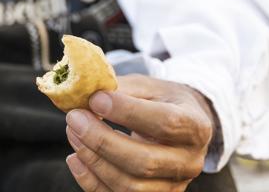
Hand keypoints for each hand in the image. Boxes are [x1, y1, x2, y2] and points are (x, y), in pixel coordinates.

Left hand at [65, 74, 215, 191]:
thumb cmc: (160, 102)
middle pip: (144, 162)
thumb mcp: (148, 87)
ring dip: (93, 160)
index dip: (127, 112)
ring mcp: (172, 186)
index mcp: (196, 126)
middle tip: (74, 118)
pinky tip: (75, 158)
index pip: (166, 122)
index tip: (96, 99)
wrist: (179, 126)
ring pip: (129, 185)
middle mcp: (189, 162)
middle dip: (102, 141)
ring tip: (72, 132)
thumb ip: (120, 89)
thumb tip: (84, 94)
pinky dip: (90, 181)